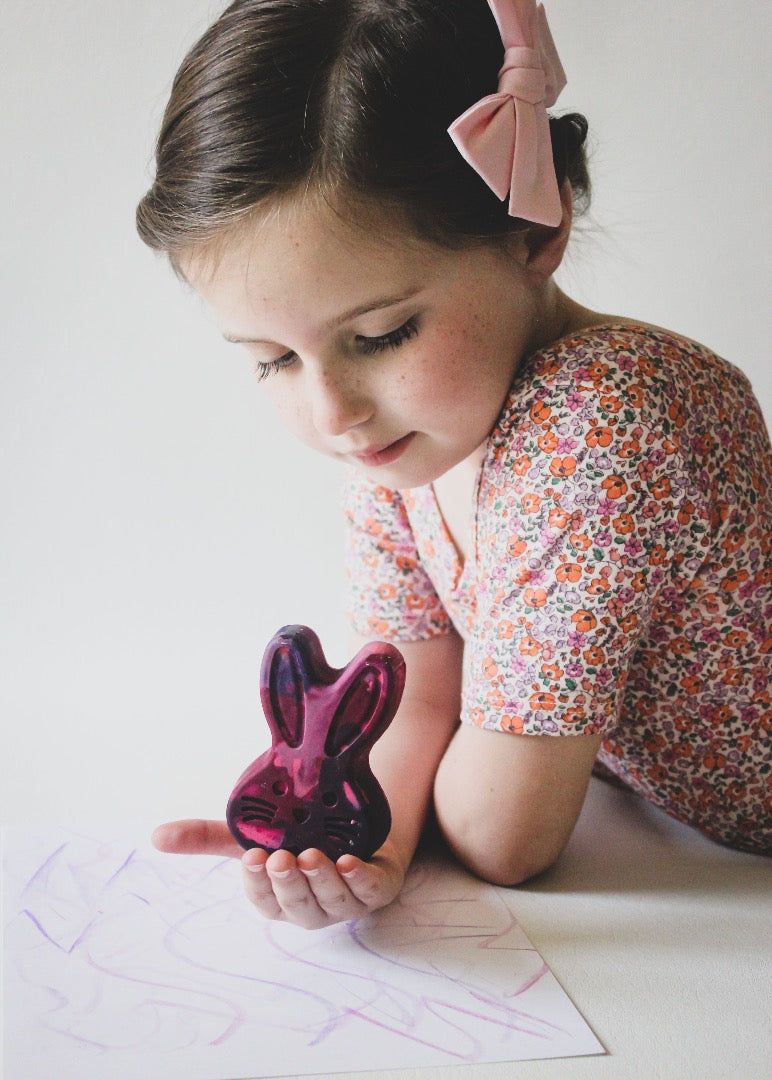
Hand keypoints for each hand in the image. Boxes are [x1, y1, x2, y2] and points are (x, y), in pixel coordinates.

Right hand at [151, 819, 406, 929]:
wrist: (355, 825)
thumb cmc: (297, 838)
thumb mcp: (254, 834)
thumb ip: (209, 837)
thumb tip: (156, 836)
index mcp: (278, 900)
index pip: (264, 900)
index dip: (257, 884)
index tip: (252, 859)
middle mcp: (311, 907)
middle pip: (297, 904)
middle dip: (288, 883)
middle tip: (281, 858)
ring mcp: (345, 901)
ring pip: (333, 900)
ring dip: (322, 880)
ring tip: (314, 856)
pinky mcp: (377, 888)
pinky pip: (370, 891)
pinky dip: (361, 879)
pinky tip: (350, 863)